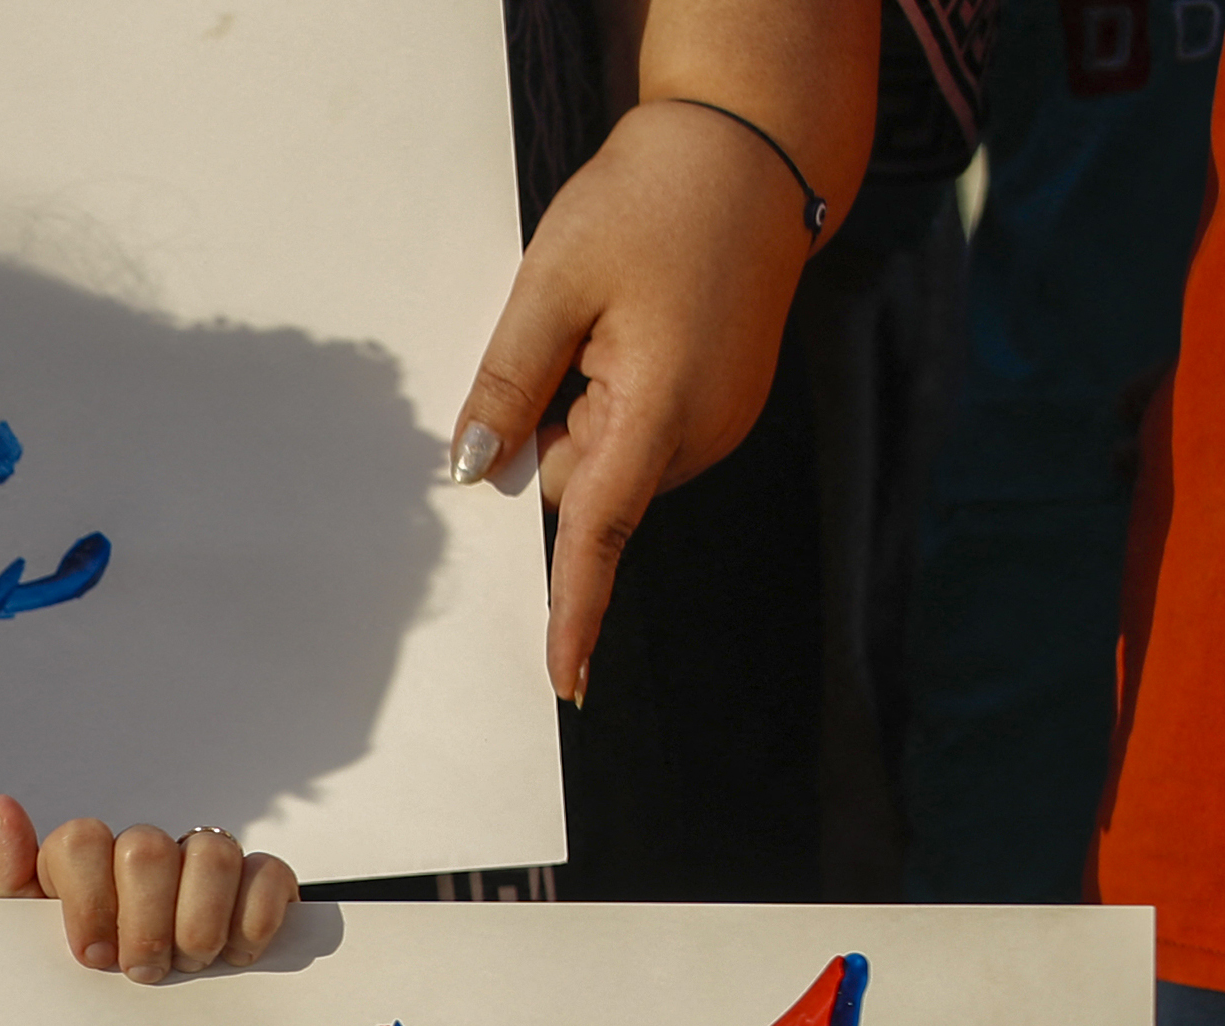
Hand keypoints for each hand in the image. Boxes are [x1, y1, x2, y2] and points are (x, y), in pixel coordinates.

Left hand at [0, 795, 296, 983]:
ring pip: (212, 853)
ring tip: (188, 966)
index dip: (88, 900)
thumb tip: (4, 806)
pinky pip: (268, 873)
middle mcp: (143, 852)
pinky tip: (236, 956)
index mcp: (83, 861)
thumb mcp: (24, 941)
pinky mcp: (256, 882)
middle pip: (146, 848)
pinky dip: (255, 918)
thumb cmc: (75, 976)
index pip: (81, 840)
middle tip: (142, 971)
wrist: (129, 1021)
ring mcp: (201, 862)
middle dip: (145, 923)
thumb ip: (8, 879)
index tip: (93, 956)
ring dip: (199, 924)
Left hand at [448, 91, 852, 704]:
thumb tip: (471, 468)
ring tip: (603, 319)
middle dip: (545, 440)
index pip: (596, 538)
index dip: (571, 611)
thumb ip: (507, 383)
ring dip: (577, 412)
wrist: (753, 146)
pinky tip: (625, 326)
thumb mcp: (554, 283)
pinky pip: (635, 429)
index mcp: (662, 411)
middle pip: (579, 488)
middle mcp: (700, 433)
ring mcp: (716, 421)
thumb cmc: (657, 198)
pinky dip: (608, 397)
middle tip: (558, 339)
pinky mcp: (717, 402)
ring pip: (605, 459)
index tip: (560, 681)